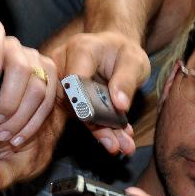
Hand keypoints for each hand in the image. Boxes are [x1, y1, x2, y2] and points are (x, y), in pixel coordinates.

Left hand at [0, 20, 57, 149]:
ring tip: (5, 135)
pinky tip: (19, 137)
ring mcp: (35, 59)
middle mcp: (14, 47)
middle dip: (9, 100)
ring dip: (21, 117)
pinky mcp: (49, 76)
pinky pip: (47, 102)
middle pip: (20, 68)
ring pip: (37, 88)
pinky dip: (32, 123)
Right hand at [50, 30, 148, 154]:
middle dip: (96, 124)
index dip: (83, 101)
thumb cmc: (123, 52)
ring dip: (100, 131)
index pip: (74, 78)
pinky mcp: (65, 96)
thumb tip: (120, 105)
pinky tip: (115, 139)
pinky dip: (98, 129)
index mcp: (81, 50)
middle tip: (117, 143)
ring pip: (76, 112)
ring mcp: (61, 81)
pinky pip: (79, 115)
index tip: (96, 120)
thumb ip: (126, 80)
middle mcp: (63, 64)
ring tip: (121, 145)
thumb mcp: (133, 61)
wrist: (114, 49)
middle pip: (74, 99)